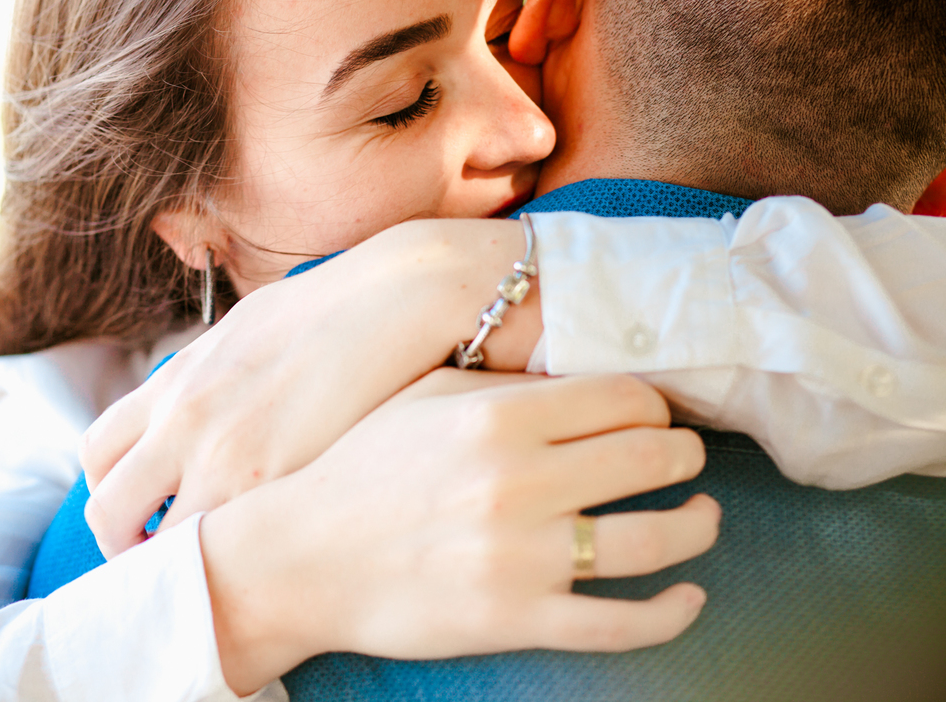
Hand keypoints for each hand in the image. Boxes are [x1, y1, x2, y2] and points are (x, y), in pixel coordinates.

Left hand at [81, 219, 545, 557]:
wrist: (392, 300)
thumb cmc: (332, 310)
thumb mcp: (246, 331)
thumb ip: (207, 377)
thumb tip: (200, 401)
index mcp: (174, 382)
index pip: (98, 454)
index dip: (109, 494)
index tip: (137, 515)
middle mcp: (183, 422)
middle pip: (109, 511)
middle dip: (123, 547)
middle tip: (160, 566)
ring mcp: (225, 458)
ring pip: (163, 546)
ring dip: (178, 566)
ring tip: (213, 578)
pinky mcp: (277, 484)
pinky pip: (229, 548)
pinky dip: (235, 564)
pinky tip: (267, 564)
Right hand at [200, 370, 719, 693]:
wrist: (302, 558)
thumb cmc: (362, 469)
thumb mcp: (425, 401)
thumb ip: (505, 386)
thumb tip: (585, 382)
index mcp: (498, 418)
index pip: (624, 399)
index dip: (655, 406)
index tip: (656, 417)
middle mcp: (519, 482)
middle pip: (652, 459)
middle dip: (684, 456)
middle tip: (686, 459)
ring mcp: (521, 557)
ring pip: (655, 539)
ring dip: (698, 525)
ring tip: (703, 518)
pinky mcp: (517, 619)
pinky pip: (623, 624)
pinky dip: (672, 612)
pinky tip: (688, 596)